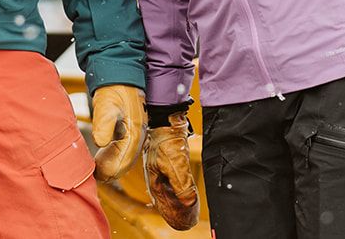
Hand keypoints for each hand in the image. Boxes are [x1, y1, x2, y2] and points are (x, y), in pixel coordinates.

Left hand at [89, 84, 145, 178]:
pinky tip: (102, 159)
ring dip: (112, 166)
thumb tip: (101, 142)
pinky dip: (113, 158)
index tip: (95, 174)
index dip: (109, 170)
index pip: (124, 161)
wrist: (120, 75)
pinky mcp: (130, 131)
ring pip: (125, 159)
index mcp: (134, 132)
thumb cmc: (113, 89)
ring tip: (97, 170)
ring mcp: (135, 134)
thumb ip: (104, 123)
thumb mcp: (106, 104)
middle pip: (126, 163)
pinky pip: (123, 151)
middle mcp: (138, 136)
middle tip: (94, 175)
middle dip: (111, 171)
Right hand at [143, 111, 199, 229]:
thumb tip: (189, 203)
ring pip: (171, 192)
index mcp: (153, 181)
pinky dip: (181, 190)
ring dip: (180, 201)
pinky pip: (174, 182)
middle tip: (190, 221)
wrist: (167, 121)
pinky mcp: (168, 163)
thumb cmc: (167, 141)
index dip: (173, 216)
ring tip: (191, 210)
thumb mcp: (175, 164)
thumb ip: (182, 184)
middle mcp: (156, 178)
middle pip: (166, 200)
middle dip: (177, 211)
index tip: (185, 224)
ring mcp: (161, 171)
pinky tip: (188, 192)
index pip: (162, 205)